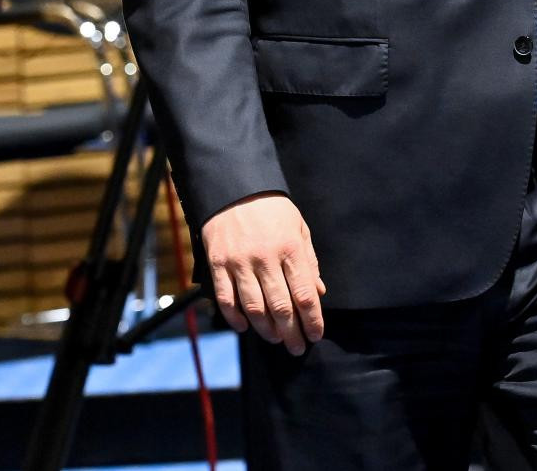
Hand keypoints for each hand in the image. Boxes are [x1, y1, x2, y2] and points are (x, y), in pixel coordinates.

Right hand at [204, 192, 326, 353]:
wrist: (234, 187)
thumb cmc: (272, 209)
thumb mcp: (299, 227)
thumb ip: (309, 261)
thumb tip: (318, 292)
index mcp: (290, 248)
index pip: (304, 293)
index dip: (312, 320)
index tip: (315, 335)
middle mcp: (266, 258)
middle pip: (281, 306)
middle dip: (291, 332)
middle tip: (296, 348)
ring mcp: (239, 262)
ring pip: (254, 307)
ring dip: (266, 329)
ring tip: (276, 339)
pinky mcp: (218, 264)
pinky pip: (226, 298)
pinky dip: (235, 317)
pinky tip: (245, 327)